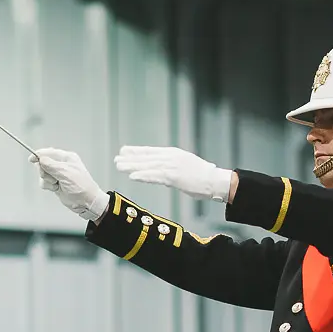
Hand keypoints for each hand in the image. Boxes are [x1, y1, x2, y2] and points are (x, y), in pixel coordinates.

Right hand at [33, 148, 108, 221]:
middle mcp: (62, 165)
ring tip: (57, 184)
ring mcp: (58, 174)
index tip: (31, 159)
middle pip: (43, 163)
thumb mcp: (66, 174)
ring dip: (47, 180)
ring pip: (43, 174)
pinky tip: (56, 188)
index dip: (39, 155)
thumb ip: (51, 166)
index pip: (49, 152)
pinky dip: (48, 186)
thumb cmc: (82, 187)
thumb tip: (41, 159)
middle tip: (52, 177)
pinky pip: (44, 182)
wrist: (86, 202)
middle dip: (45, 171)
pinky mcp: (56, 183)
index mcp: (67, 158)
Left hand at [114, 145, 233, 201]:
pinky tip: (132, 176)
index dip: (136, 151)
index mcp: (173, 154)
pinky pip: (155, 176)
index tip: (123, 151)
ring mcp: (171, 166)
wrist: (215, 180)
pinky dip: (143, 176)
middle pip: (146, 157)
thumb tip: (160, 171)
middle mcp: (170, 157)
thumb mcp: (184, 165)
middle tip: (117, 159)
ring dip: (132, 166)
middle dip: (130, 158)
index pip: (150, 151)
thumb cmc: (202, 176)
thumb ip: (170, 166)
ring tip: (119, 166)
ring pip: (147, 166)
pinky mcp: (174, 177)